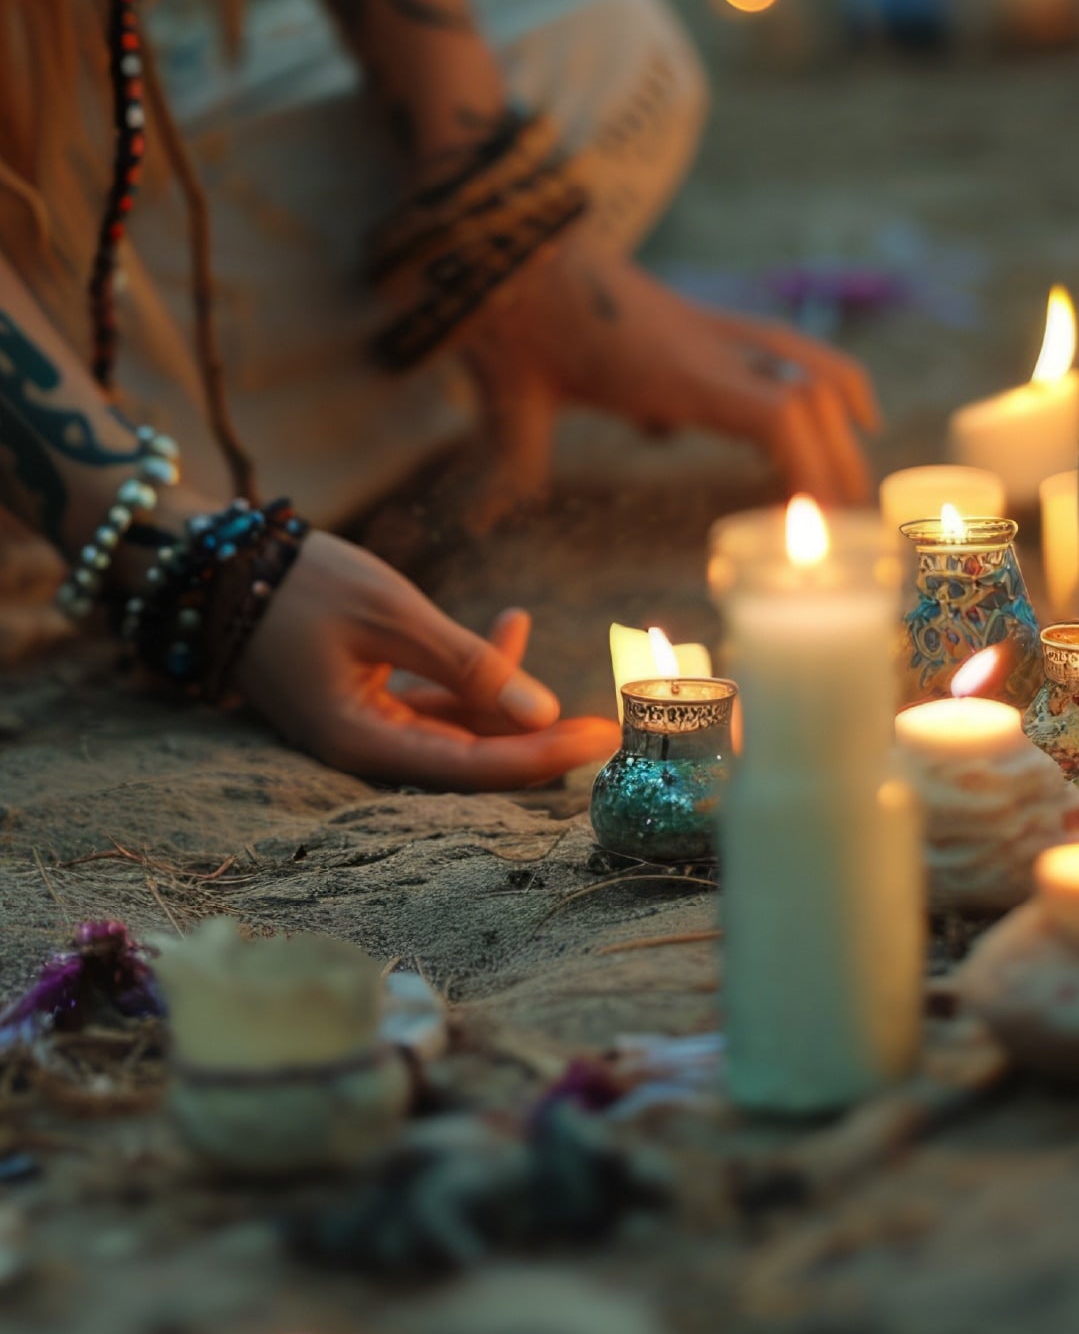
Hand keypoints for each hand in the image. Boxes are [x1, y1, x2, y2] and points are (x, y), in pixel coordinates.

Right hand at [234, 530, 617, 790]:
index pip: (474, 768)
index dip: (544, 756)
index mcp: (362, 744)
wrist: (216, 565)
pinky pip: (434, 698)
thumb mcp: (391, 615)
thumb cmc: (298, 585)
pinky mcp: (365, 701)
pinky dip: (473, 669)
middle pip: (472, 757)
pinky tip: (510, 623)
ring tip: (533, 631)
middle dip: (537, 734)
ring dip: (507, 691)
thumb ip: (467, 665)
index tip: (604, 737)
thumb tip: (541, 712)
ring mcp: (365, 727)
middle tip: (607, 711)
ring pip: (458, 726)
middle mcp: (366, 750)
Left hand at [460, 238, 880, 522]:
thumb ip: (512, 461)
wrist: (513, 233)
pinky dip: (811, 384)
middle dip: (839, 457)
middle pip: (810, 396)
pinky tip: (814, 419)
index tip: (820, 520)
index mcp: (671, 370)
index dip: (812, 465)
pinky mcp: (695, 318)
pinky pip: (776, 349)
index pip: (777, 415)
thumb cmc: (511, 312)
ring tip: (848, 477)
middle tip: (852, 524)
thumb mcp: (509, 395)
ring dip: (837, 415)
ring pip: (804, 362)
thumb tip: (482, 521)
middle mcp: (704, 345)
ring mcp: (706, 327)